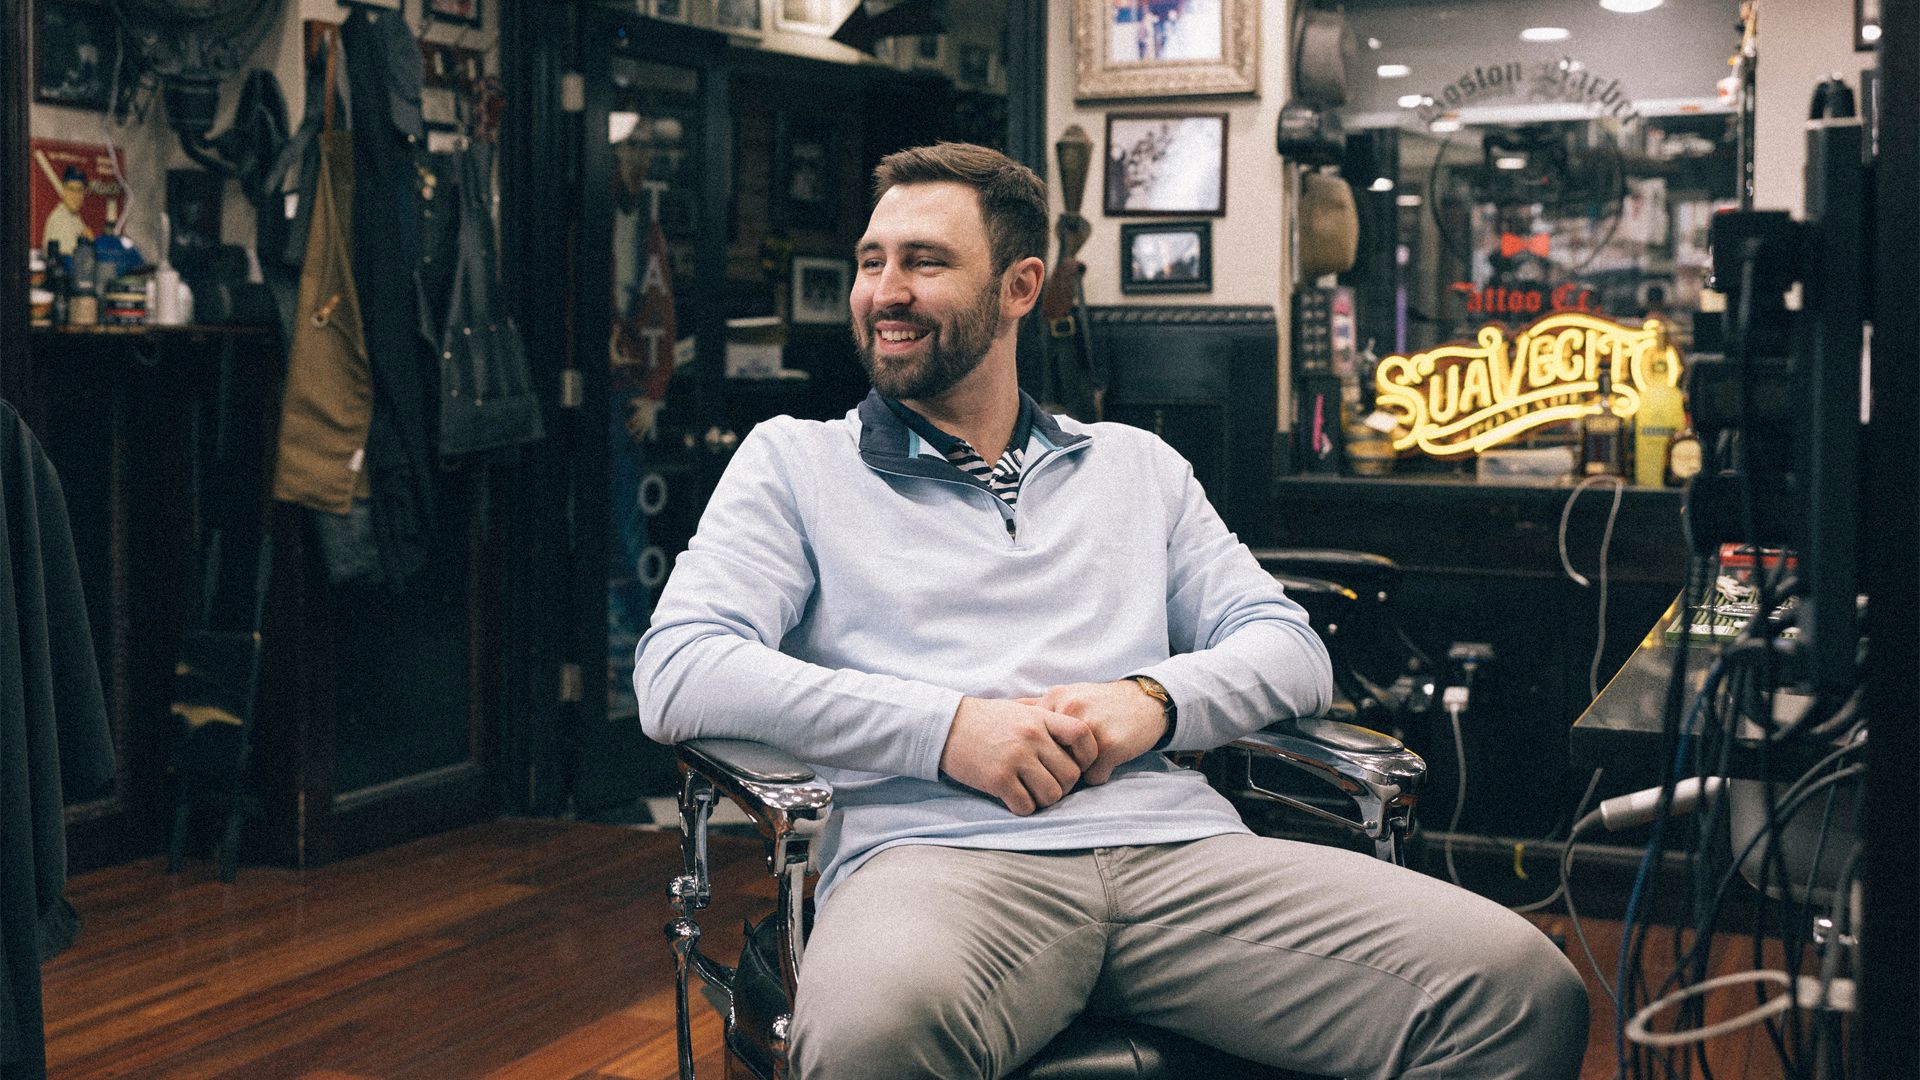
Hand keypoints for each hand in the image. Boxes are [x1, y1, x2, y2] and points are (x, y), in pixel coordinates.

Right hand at [940, 697, 1097, 815]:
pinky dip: (1023, 807)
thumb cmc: (984, 719)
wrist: (945, 725)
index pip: (1083, 736)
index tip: (1075, 763)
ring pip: (1052, 795)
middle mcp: (1031, 737)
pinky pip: (1026, 806)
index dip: (1087, 755)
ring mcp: (1015, 759)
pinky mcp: (997, 779)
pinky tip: (1013, 797)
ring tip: (1030, 792)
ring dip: (1043, 799)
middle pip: (1071, 775)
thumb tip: (1075, 738)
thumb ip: (1046, 721)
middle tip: (1047, 783)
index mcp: (1040, 718)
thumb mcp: (1019, 710)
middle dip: (1063, 785)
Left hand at [1021, 681, 1167, 785]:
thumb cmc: (1101, 703)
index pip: (1032, 738)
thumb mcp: (1067, 695)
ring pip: (1070, 771)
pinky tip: (1108, 760)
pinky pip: (1093, 778)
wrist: (1145, 702)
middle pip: (1048, 757)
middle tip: (1069, 761)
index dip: (1038, 752)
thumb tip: (1002, 711)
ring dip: (1080, 771)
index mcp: (1055, 698)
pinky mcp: (1109, 746)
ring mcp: (1090, 729)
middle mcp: (1070, 710)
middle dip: (1057, 765)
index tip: (1044, 755)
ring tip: (1090, 759)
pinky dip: (1100, 774)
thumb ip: (1036, 706)